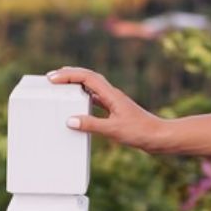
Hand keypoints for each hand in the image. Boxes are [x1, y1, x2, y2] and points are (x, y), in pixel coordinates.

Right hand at [45, 67, 165, 153]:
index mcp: (112, 95)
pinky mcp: (116, 109)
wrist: (159, 137)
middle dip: (70, 74)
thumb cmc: (140, 132)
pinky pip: (96, 98)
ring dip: (76, 83)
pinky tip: (78, 104)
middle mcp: (112, 94)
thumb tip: (70, 120)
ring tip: (61, 86)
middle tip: (52, 77)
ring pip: (92, 86)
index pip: (87, 78)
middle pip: (89, 77)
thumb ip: (92, 125)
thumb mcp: (113, 130)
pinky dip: (84, 96)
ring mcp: (114, 101)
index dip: (69, 75)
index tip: (53, 78)